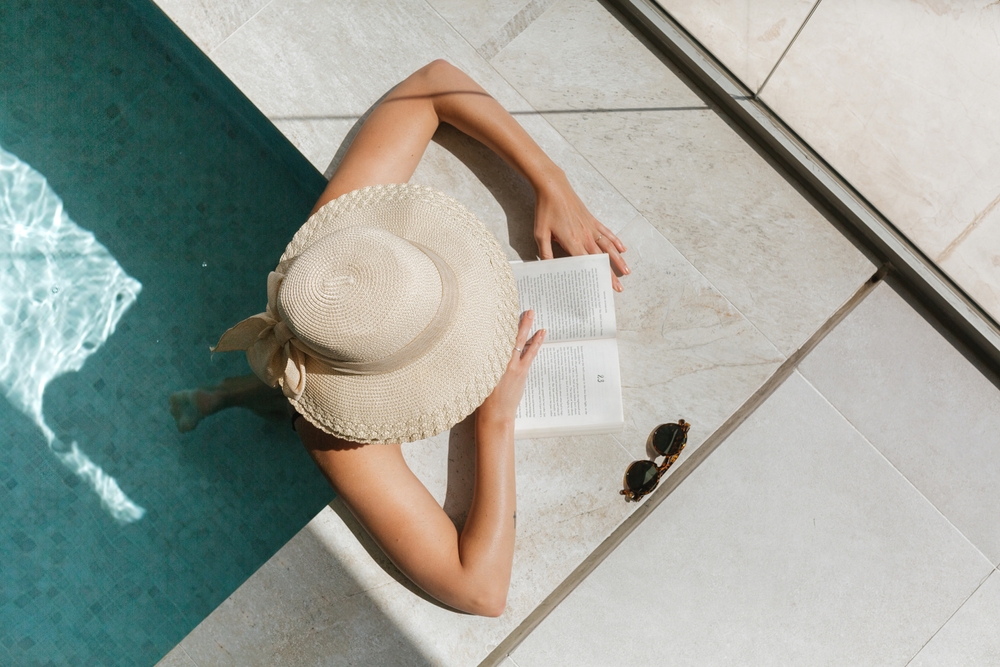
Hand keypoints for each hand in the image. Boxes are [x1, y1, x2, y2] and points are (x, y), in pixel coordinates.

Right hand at [478, 311, 544, 423]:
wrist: (495, 416)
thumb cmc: (483, 399)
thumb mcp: (477, 377)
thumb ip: (481, 363)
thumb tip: (483, 349)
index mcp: (485, 360)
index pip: (490, 337)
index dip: (494, 323)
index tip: (496, 310)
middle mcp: (498, 360)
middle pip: (505, 334)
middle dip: (512, 319)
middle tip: (518, 306)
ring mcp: (511, 365)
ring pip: (519, 341)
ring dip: (526, 326)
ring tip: (532, 313)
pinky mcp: (521, 371)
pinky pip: (530, 352)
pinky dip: (536, 342)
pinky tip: (541, 332)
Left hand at [533, 169, 628, 290]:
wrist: (553, 188)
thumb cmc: (545, 210)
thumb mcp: (540, 233)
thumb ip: (545, 252)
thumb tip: (549, 268)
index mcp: (572, 241)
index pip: (586, 263)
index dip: (596, 276)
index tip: (603, 287)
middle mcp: (585, 236)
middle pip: (601, 259)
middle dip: (610, 274)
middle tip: (619, 287)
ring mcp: (590, 227)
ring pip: (608, 247)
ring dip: (618, 260)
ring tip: (627, 271)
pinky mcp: (592, 220)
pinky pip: (607, 232)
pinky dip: (616, 241)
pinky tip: (622, 248)